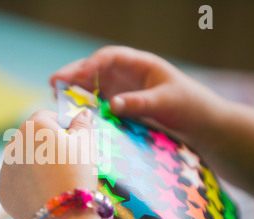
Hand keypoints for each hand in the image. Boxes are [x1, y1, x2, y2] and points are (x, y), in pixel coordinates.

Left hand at [0, 109, 96, 218]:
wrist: (62, 215)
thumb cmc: (77, 172)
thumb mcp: (87, 144)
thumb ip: (83, 124)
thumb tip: (83, 113)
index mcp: (33, 126)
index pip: (46, 116)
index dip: (61, 125)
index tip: (72, 139)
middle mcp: (13, 143)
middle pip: (31, 138)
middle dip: (46, 146)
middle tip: (65, 163)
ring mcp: (5, 168)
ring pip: (21, 160)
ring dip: (34, 165)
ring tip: (54, 182)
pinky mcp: (2, 190)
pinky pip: (16, 182)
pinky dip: (27, 185)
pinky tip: (43, 195)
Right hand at [50, 45, 223, 145]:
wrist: (200, 125)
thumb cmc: (190, 106)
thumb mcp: (167, 102)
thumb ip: (139, 103)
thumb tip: (111, 105)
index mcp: (140, 64)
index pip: (110, 57)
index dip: (91, 64)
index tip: (77, 75)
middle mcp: (127, 75)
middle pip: (95, 70)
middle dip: (74, 74)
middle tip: (53, 83)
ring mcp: (122, 91)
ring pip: (92, 87)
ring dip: (74, 91)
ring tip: (56, 97)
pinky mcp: (120, 108)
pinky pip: (97, 104)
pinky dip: (84, 107)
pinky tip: (72, 113)